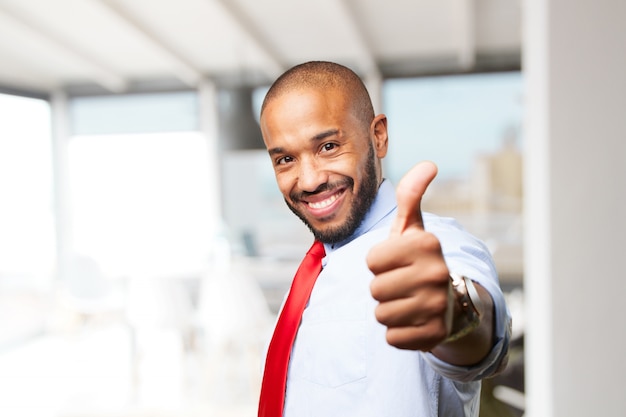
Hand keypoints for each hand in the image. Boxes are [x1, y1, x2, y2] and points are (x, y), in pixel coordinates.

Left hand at [367, 161, 453, 350]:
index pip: (371, 260)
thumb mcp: (412, 228)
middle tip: (403, 284)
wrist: (451, 302)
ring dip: (389, 310)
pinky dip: (398, 332)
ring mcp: (438, 307)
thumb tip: (428, 163)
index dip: (378, 263)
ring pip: (381, 314)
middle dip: (383, 288)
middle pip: (375, 289)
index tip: (397, 262)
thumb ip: (410, 196)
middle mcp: (436, 274)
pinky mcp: (434, 336)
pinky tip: (414, 320)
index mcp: (427, 244)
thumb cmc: (419, 260)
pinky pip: (392, 338)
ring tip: (408, 301)